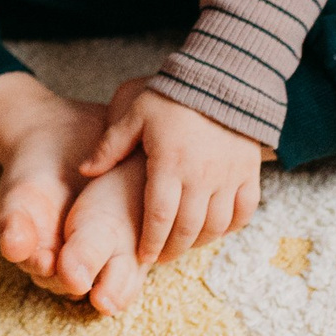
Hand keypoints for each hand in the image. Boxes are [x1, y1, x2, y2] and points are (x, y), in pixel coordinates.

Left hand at [79, 78, 261, 265]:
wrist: (221, 77)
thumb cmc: (171, 94)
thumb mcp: (134, 113)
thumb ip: (110, 145)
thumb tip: (85, 172)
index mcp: (169, 164)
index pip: (159, 216)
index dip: (150, 241)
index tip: (143, 256)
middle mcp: (202, 176)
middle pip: (188, 228)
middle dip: (172, 249)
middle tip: (160, 257)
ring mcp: (229, 176)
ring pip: (217, 225)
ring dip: (200, 242)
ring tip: (183, 246)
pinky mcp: (250, 171)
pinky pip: (245, 210)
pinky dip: (232, 226)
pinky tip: (217, 230)